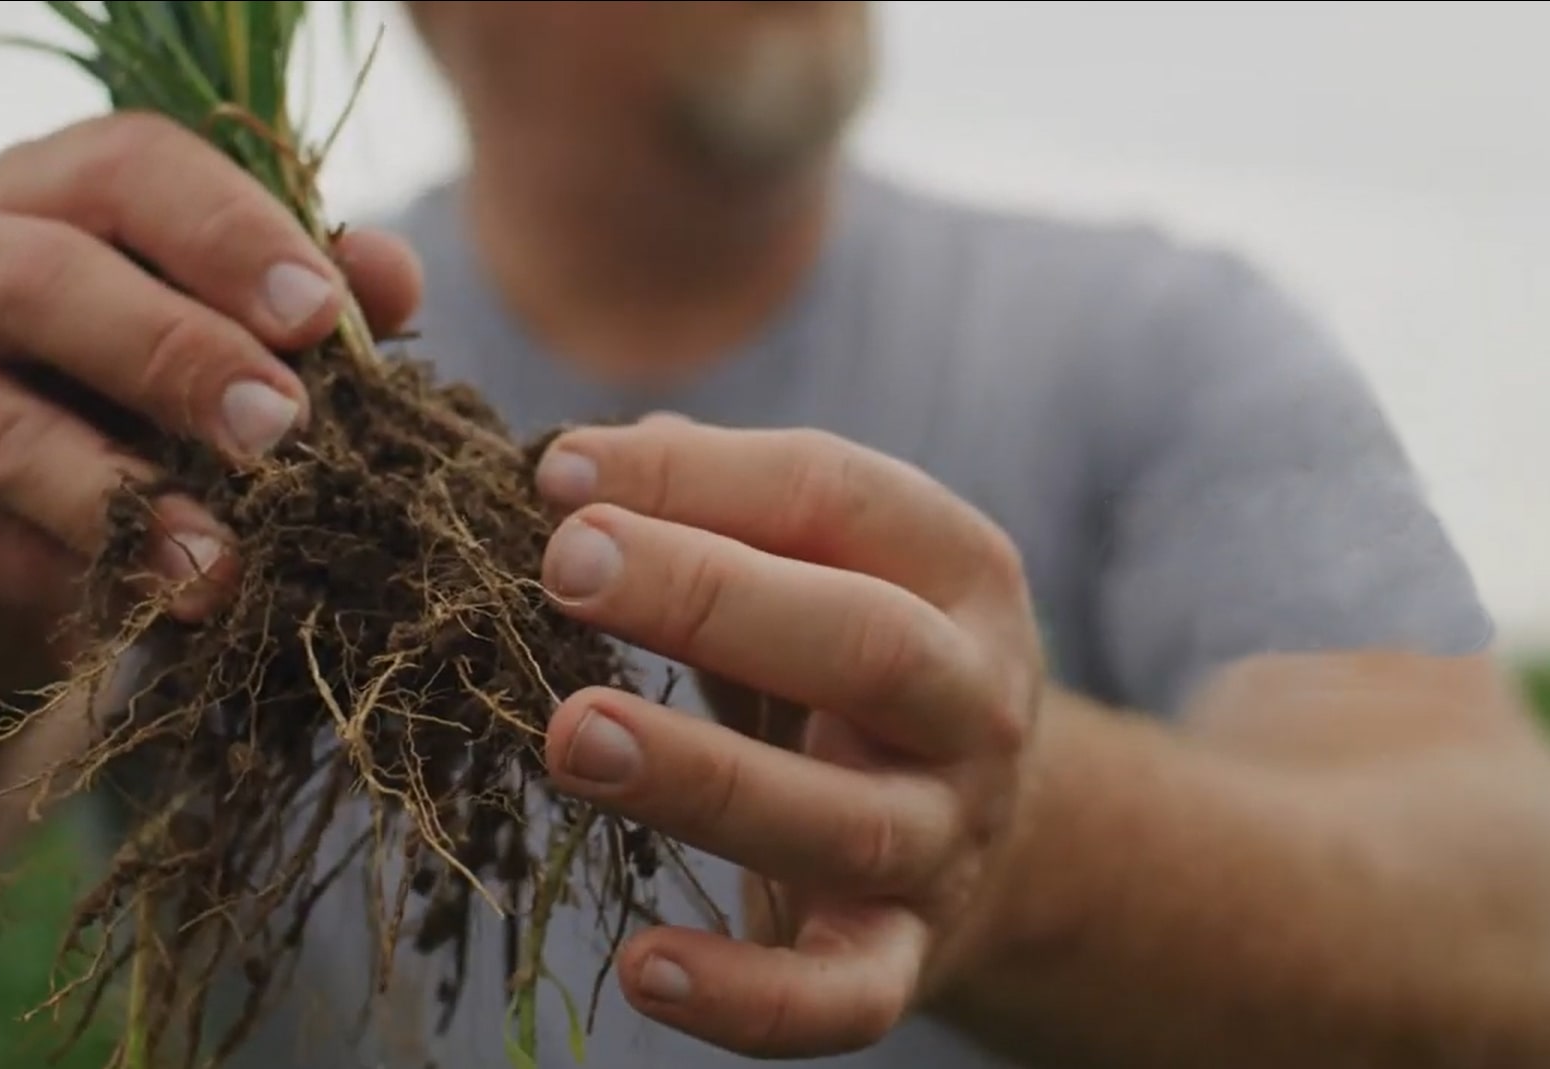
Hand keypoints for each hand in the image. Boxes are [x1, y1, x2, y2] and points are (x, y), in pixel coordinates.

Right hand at [0, 112, 420, 698]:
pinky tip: (156, 609)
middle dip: (174, 354)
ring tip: (225, 566)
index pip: (131, 167)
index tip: (321, 315)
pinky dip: (78, 580)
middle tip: (281, 429)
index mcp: (50, 190)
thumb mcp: (212, 335)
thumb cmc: (124, 400)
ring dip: (125, 502)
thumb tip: (392, 277)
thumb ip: (299, 303)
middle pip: (41, 282)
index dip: (230, 232)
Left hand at [533, 416, 1044, 1057]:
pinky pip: (841, 997)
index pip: (834, 497)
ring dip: (701, 783)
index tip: (557, 478)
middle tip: (565, 566)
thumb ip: (715, 501)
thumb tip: (571, 469)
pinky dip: (746, 998)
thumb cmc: (849, 651)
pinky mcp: (905, 956)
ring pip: (841, 824)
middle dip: (710, 597)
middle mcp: (972, 703)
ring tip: (572, 737)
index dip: (695, 477)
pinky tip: (641, 970)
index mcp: (955, 570)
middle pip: (867, 646)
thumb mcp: (819, 559)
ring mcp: (946, 839)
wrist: (992, 822)